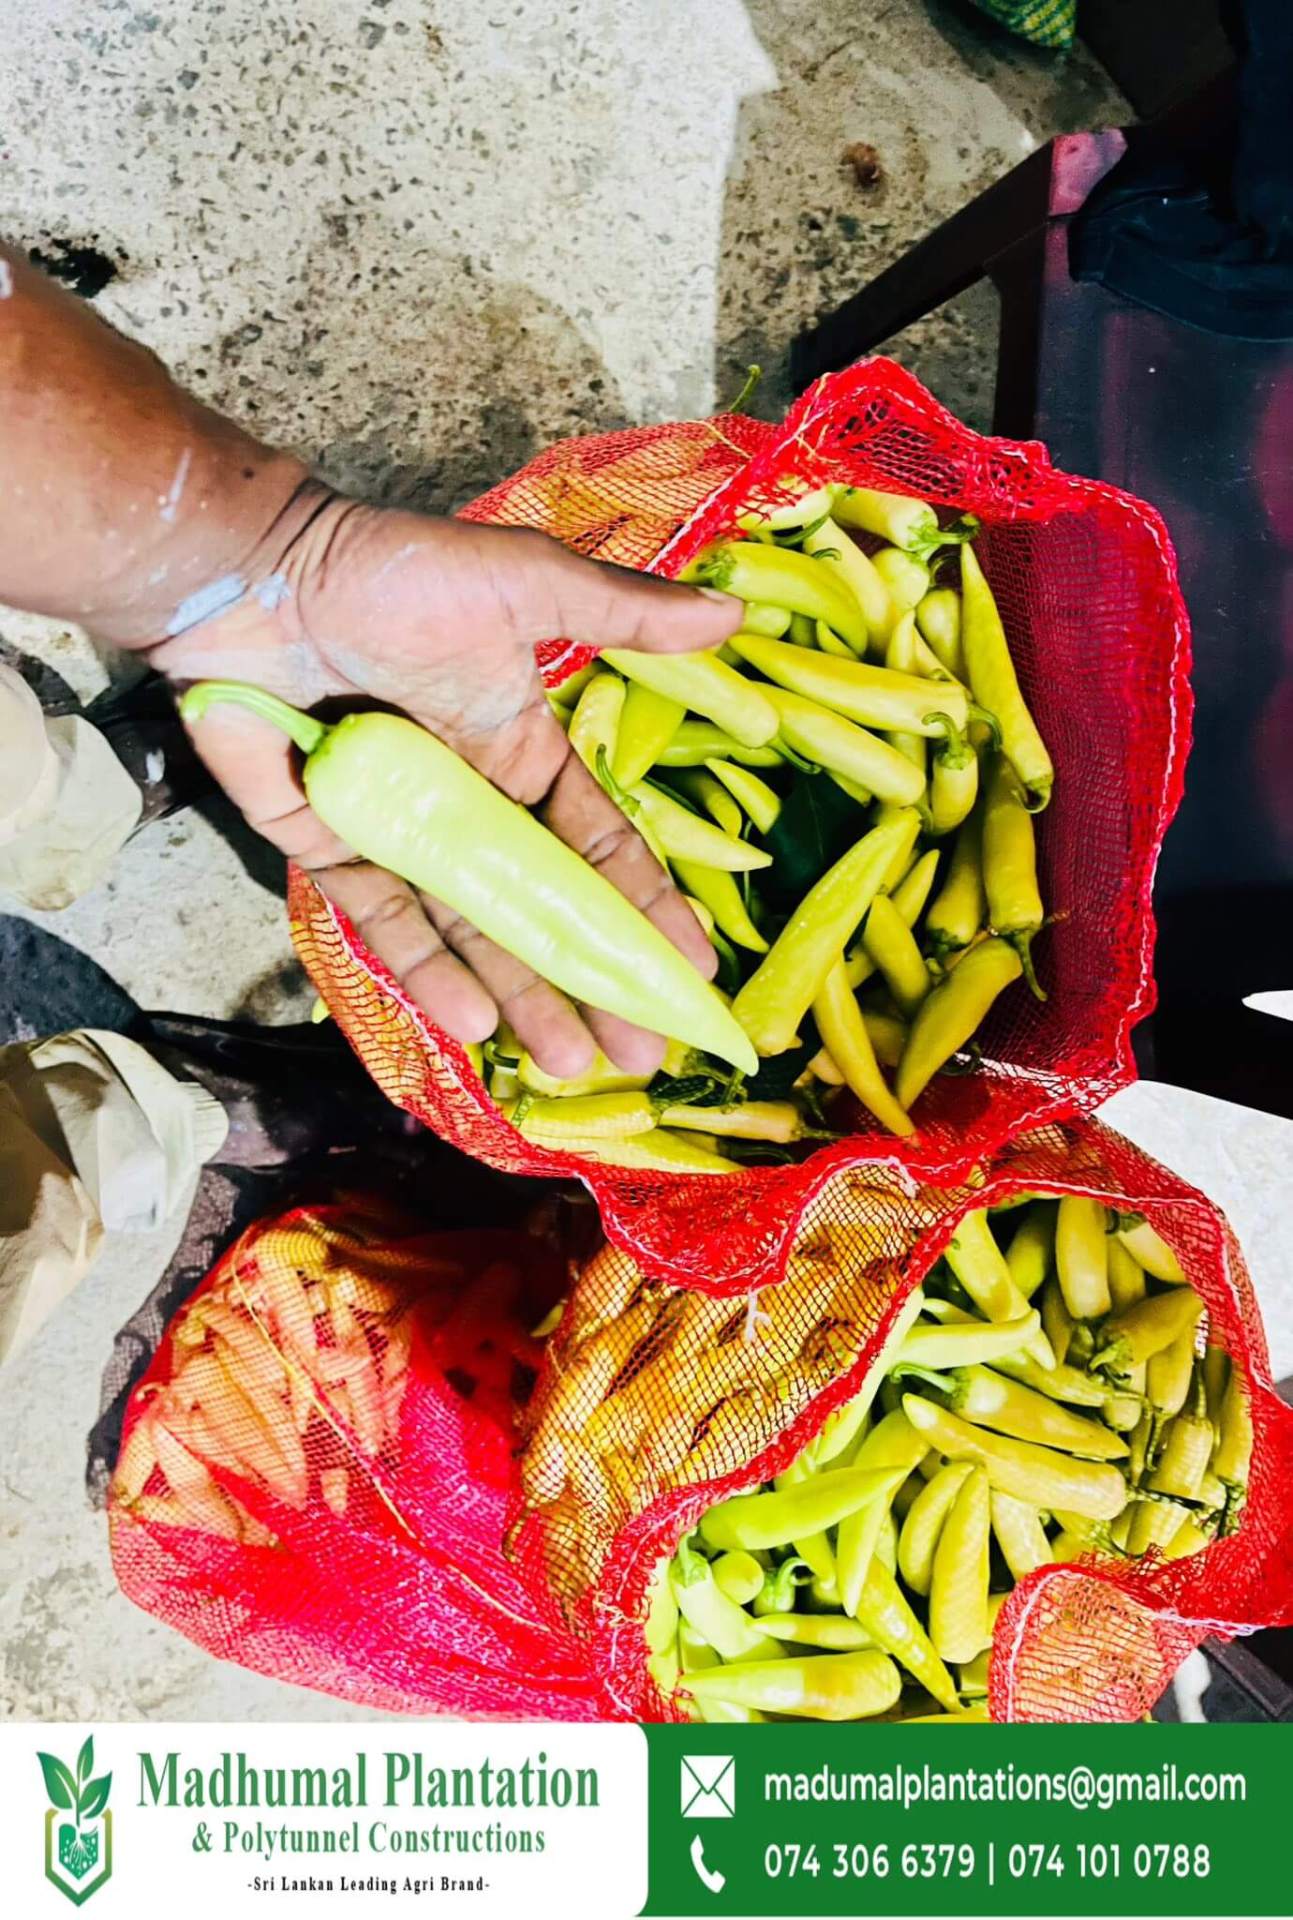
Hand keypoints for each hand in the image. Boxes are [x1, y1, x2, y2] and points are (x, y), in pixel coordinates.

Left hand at [153, 494, 741, 1078]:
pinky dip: (426, 971)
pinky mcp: (334, 852)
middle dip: (593, 979)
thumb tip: (734, 612)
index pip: (598, 846)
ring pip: (472, 934)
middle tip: (640, 1052)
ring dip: (522, 996)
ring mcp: (403, 835)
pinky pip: (387, 922)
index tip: (690, 971)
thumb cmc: (394, 574)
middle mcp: (470, 805)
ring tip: (569, 1062)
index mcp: (521, 751)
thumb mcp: (523, 583)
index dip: (646, 907)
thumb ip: (622, 613)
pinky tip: (473, 1023)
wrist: (257, 577)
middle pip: (542, 910)